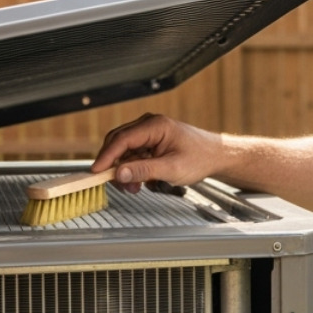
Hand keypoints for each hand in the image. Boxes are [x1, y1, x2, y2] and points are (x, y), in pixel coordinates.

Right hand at [91, 113, 223, 193]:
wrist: (215, 156)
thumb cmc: (200, 158)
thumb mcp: (172, 168)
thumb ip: (145, 170)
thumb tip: (120, 173)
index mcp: (155, 126)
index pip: (122, 139)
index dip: (106, 156)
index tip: (97, 172)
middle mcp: (148, 126)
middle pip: (118, 143)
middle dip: (115, 166)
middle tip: (120, 186)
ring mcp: (148, 133)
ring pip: (123, 152)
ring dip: (125, 170)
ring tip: (135, 187)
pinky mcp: (149, 142)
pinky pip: (132, 155)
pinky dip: (132, 169)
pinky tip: (141, 181)